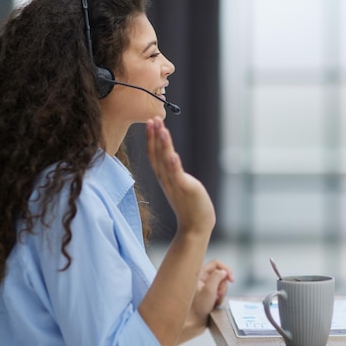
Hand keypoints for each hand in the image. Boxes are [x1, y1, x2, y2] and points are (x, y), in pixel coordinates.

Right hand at [146, 116, 215, 236]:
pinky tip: (173, 154)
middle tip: (152, 118)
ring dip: (163, 145)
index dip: (151, 139)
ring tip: (161, 129)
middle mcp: (166, 180)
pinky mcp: (186, 190)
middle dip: (154, 137)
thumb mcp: (179, 185)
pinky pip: (177, 176)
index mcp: (164, 178)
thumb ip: (174, 172)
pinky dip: (174, 165)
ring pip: (166, 162)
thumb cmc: (189, 206)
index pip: (154, 155)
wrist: (195, 226)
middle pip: (157, 155)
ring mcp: (175, 185)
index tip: (150, 122)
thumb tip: (172, 158)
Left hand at [179, 259, 233, 341]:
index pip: (216, 263)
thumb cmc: (197, 308)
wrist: (192, 323)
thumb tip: (223, 271)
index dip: (226, 269)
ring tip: (214, 302)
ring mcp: (206, 287)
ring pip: (222, 285)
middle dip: (223, 286)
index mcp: (199, 274)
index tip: (231, 279)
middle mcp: (202, 279)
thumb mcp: (208, 291)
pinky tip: (214, 305)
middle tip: (218, 295)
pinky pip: (220, 293)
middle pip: (221, 275)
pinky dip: (220, 299)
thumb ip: (217, 277)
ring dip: (221, 294)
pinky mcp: (209, 295)